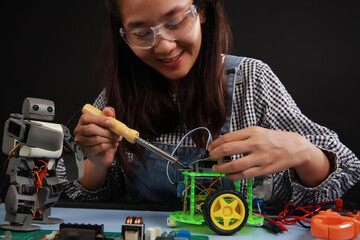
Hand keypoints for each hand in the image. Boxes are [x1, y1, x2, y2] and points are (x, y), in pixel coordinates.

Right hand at [74, 107, 122, 169]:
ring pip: (96, 139)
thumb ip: (109, 114)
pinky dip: (109, 145)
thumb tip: (107, 110)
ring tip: (116, 139)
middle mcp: (79, 131)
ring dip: (110, 139)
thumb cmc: (104, 134)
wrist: (104, 151)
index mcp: (84, 121)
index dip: (100, 120)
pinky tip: (113, 144)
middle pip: (91, 129)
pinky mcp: (86, 151)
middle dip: (107, 131)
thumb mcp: (109, 122)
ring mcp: (81, 142)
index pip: (87, 118)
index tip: (111, 123)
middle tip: (117, 134)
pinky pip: (99, 147)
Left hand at [208, 126, 328, 185]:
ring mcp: (259, 158)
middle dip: (214, 155)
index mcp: (252, 132)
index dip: (215, 144)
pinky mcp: (263, 169)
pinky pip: (243, 175)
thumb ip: (241, 137)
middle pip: (227, 149)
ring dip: (221, 168)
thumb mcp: (257, 132)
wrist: (295, 148)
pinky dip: (232, 176)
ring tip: (216, 168)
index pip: (227, 138)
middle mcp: (254, 144)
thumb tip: (222, 142)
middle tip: (211, 157)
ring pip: (234, 165)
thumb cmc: (273, 139)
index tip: (211, 148)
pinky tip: (227, 175)